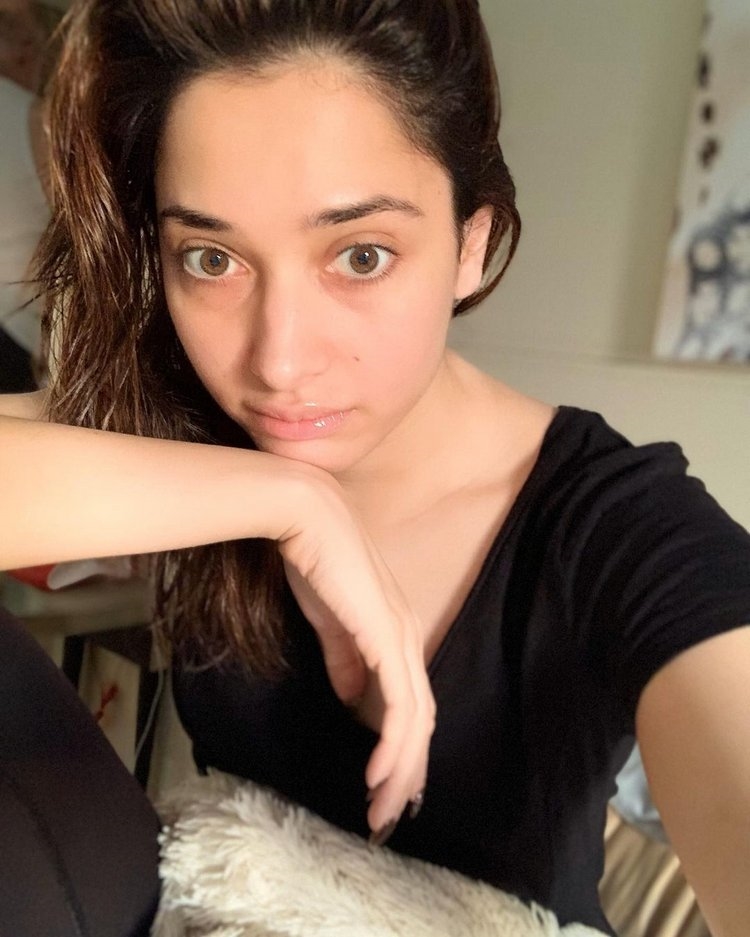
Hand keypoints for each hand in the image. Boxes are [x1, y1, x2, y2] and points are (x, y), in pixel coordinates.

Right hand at [278, 475, 434, 836]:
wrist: (304, 516)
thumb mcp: (329, 620)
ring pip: (416, 720)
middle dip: (406, 771)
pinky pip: (401, 705)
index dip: (402, 746)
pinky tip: (379, 773)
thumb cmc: (314, 559)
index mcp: (394, 633)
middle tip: (387, 814)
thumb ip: (344, 657)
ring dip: (402, 769)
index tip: (386, 784)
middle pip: (420, 719)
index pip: (409, 701)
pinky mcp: (387, 639)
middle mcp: (407, 638)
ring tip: (382, 809)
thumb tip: (353, 697)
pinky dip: (393, 745)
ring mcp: (401, 638)